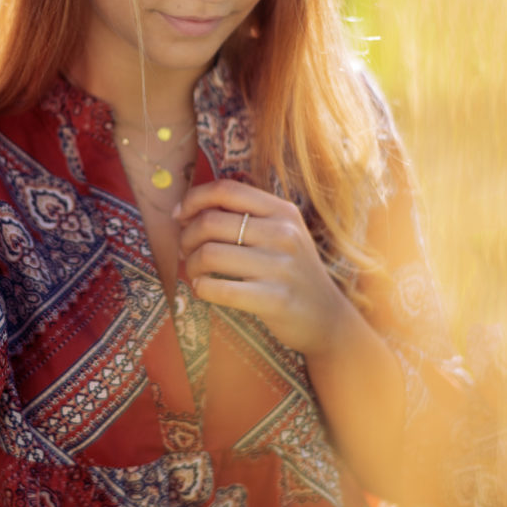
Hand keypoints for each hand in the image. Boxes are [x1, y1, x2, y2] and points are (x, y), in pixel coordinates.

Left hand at [175, 179, 348, 357]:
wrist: (327, 317)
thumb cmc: (291, 271)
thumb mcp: (281, 233)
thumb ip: (245, 216)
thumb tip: (188, 210)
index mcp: (282, 211)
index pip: (226, 190)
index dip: (193, 199)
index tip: (179, 215)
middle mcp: (283, 234)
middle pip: (210, 222)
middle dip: (186, 237)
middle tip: (184, 251)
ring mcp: (280, 267)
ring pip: (208, 255)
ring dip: (190, 265)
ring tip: (194, 272)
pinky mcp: (274, 299)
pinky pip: (218, 289)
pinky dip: (201, 289)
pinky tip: (204, 289)